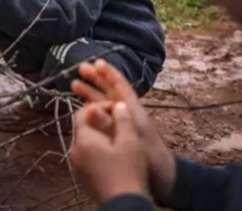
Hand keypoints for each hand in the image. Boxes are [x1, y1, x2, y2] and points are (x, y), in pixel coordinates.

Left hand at [70, 102, 149, 202]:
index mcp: (83, 139)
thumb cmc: (129, 172)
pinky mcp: (82, 176)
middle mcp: (75, 151)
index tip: (116, 110)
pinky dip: (97, 150)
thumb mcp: (130, 141)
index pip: (82, 113)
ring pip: (85, 142)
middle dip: (99, 121)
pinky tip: (113, 155)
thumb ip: (123, 119)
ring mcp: (77, 165)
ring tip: (118, 139)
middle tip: (118, 123)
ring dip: (99, 136)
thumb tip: (118, 104)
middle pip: (82, 127)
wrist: (125, 204)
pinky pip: (87, 156)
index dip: (99, 107)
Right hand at [71, 60, 175, 201]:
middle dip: (96, 79)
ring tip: (75, 85)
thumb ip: (109, 124)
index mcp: (133, 112)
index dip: (108, 73)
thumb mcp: (128, 139)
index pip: (120, 86)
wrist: (166, 179)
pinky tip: (85, 110)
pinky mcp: (121, 135)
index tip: (95, 62)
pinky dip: (94, 109)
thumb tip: (90, 108)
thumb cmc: (150, 158)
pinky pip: (105, 116)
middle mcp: (129, 114)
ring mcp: (125, 125)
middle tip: (80, 68)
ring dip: (91, 94)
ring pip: (106, 104)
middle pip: (110, 92)